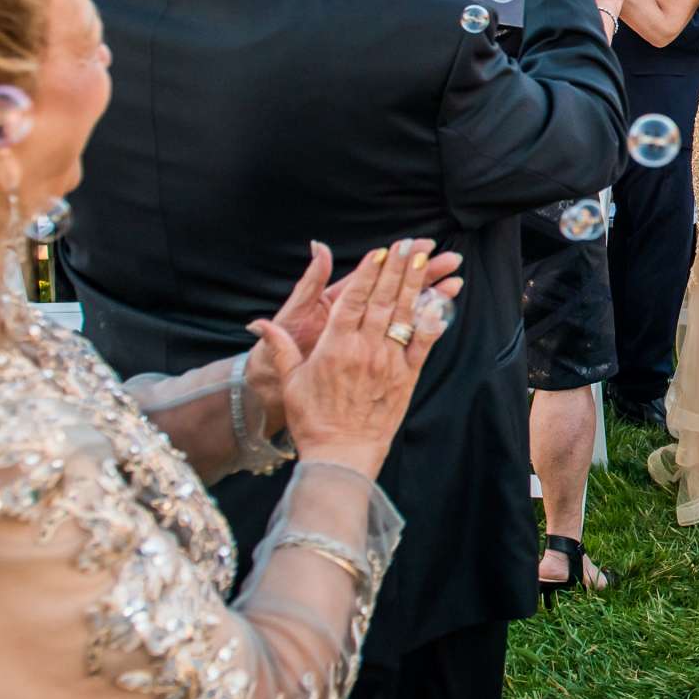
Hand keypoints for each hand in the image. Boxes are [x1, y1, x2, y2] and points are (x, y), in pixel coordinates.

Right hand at [258, 241, 452, 474]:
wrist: (342, 453)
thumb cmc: (312, 419)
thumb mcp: (290, 381)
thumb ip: (280, 347)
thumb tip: (258, 324)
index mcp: (335, 346)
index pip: (354, 300)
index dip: (369, 274)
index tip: (380, 252)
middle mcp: (364, 349)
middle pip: (384, 300)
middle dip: (397, 269)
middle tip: (410, 244)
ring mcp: (388, 362)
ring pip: (405, 315)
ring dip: (416, 285)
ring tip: (427, 259)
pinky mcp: (407, 377)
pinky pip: (423, 344)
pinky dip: (432, 321)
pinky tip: (441, 300)